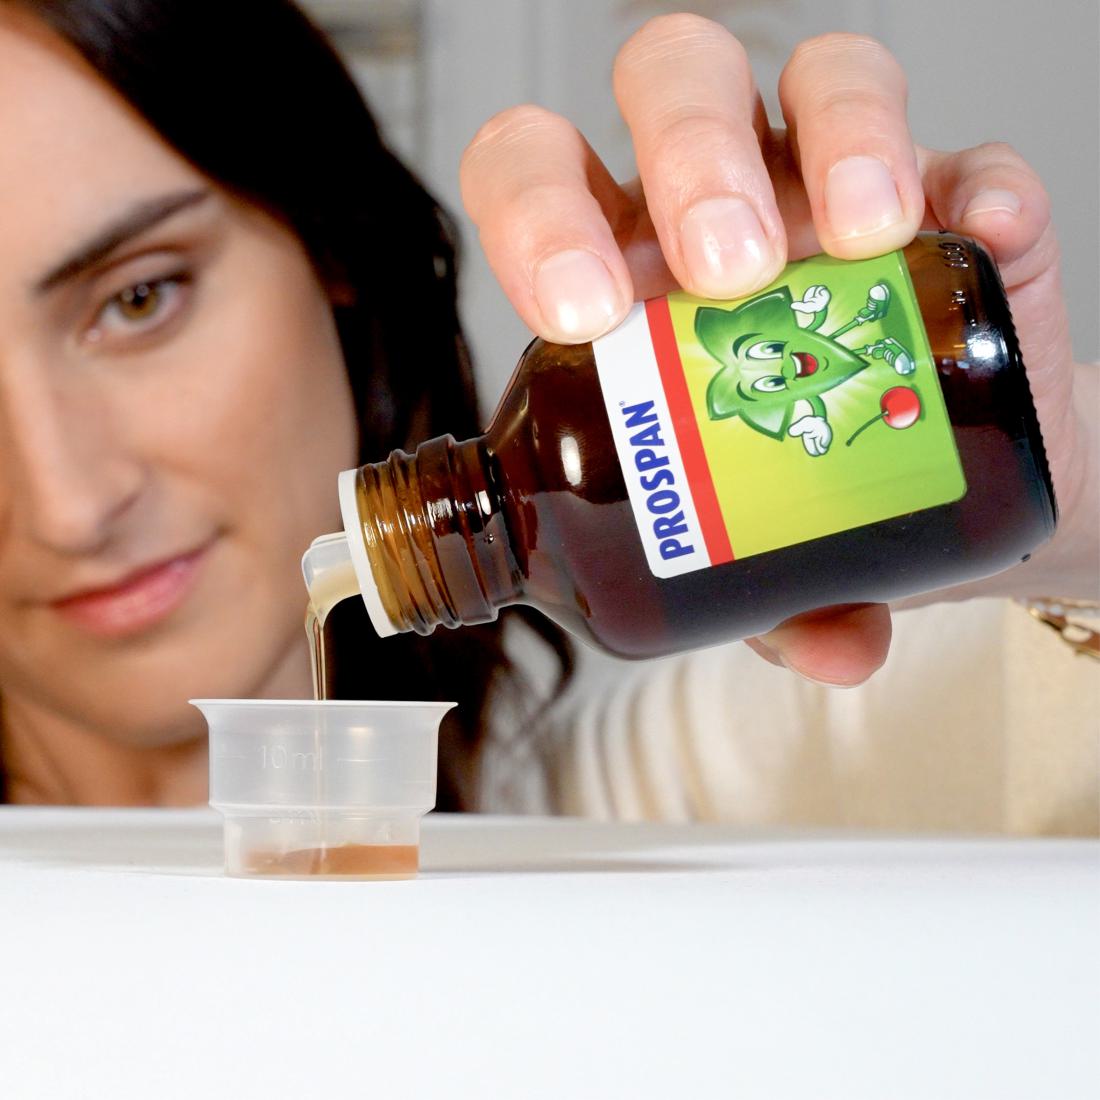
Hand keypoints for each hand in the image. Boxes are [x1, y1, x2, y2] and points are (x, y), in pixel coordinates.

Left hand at [460, 15, 1091, 685]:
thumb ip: (766, 601)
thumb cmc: (802, 493)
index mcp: (626, 271)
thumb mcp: (753, 555)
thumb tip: (828, 651)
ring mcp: (835, 191)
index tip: (580, 313)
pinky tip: (982, 230)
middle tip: (728, 279)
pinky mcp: (951, 203)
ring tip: (857, 238)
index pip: (542, 181)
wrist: (927, 479)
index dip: (538, 218)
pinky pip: (969, 158)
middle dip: (688, 160)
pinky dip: (977, 186)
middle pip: (675, 89)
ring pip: (819, 82)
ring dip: (836, 139)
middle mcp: (720, 205)